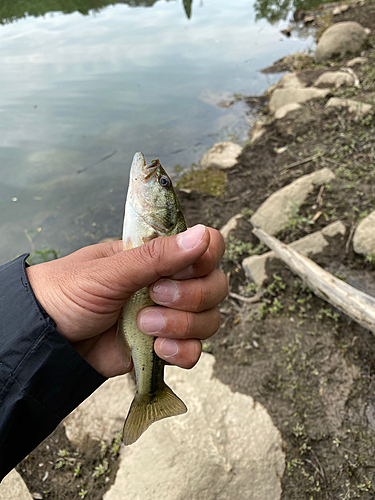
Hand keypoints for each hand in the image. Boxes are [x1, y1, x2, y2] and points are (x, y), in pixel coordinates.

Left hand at [26, 225, 226, 377]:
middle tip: (155, 296)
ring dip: (183, 325)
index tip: (184, 268)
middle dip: (191, 295)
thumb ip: (157, 256)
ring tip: (144, 325)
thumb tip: (202, 234)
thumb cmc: (68, 292)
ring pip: (209, 319)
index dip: (206, 258)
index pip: (207, 247)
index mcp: (158, 256)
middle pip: (216, 286)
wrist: (45, 340)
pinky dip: (183, 352)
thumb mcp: (109, 270)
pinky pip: (194, 351)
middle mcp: (170, 282)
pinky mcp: (162, 346)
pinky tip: (158, 348)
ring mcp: (169, 316)